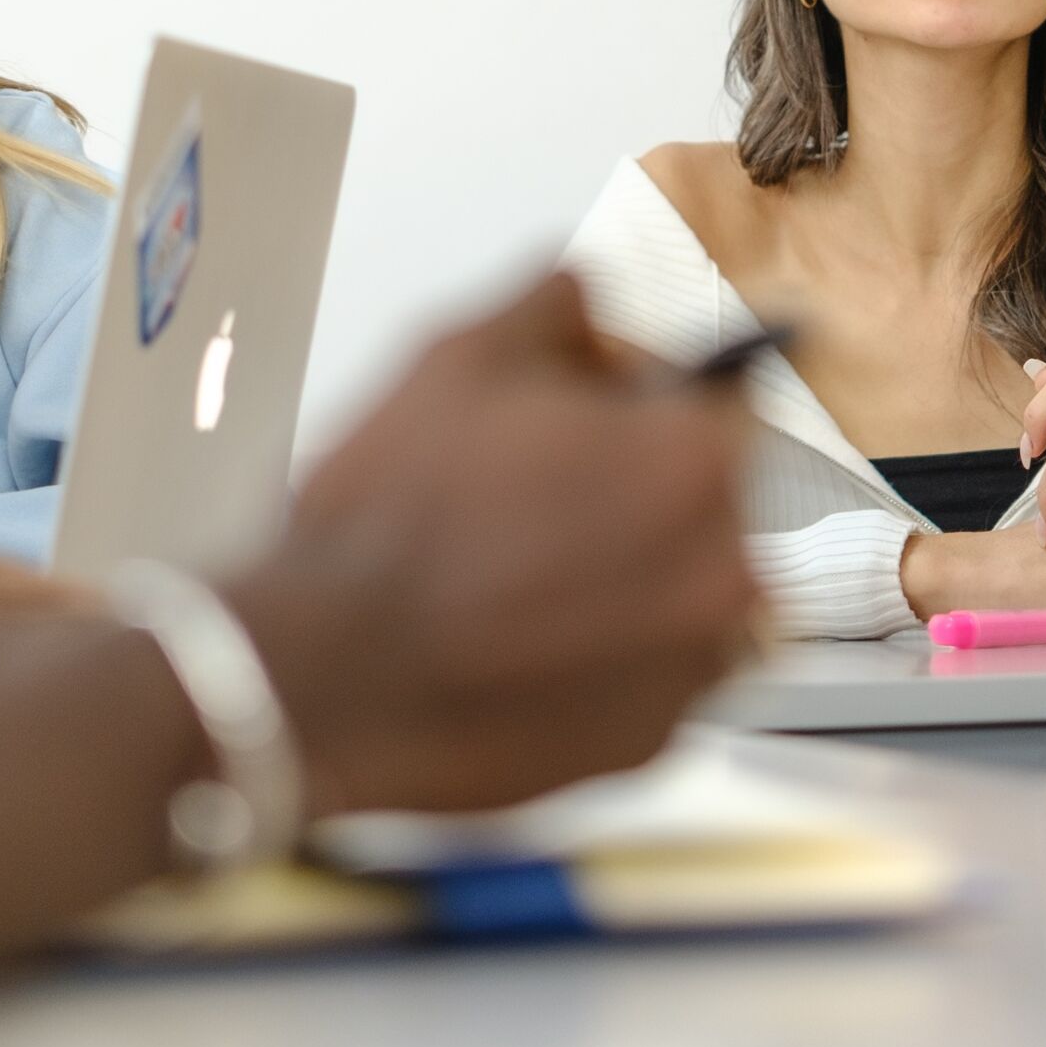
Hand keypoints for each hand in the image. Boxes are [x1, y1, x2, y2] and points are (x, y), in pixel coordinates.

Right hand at [227, 274, 754, 817]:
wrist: (324, 673)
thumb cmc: (389, 520)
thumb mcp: (459, 352)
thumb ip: (556, 301)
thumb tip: (591, 302)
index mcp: (691, 460)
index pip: (712, 398)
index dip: (633, 396)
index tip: (575, 416)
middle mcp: (720, 569)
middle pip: (701, 498)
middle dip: (631, 486)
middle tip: (525, 496)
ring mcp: (692, 669)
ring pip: (681, 591)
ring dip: (625, 573)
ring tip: (516, 574)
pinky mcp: (650, 745)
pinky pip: (649, 676)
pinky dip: (602, 657)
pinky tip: (518, 640)